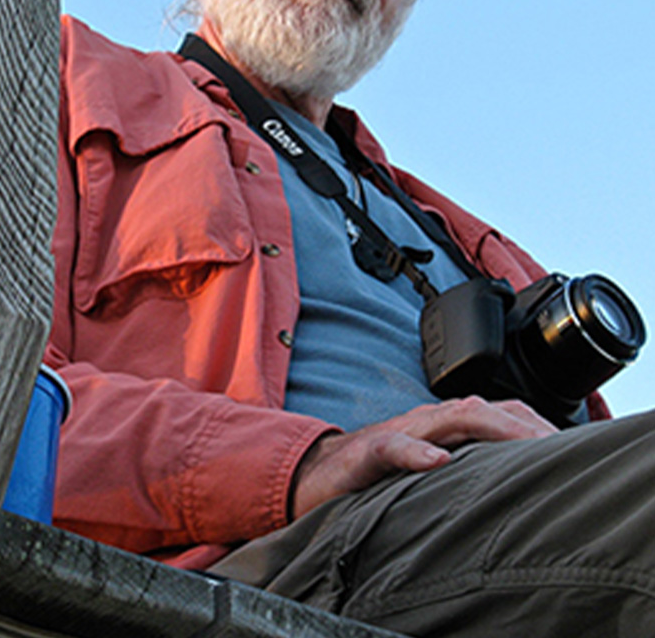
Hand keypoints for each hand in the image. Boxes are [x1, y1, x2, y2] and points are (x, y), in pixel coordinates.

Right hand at [291, 395, 557, 520]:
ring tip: (518, 444)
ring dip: (485, 427)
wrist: (318, 473)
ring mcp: (398, 433)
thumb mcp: (430, 464)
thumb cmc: (378, 471)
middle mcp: (426, 420)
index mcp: (443, 424)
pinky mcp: (368, 454)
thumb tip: (514, 475)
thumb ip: (466, 461)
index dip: (532, 424)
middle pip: (481, 408)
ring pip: (445, 419)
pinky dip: (417, 453)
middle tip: (554, 447)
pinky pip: (394, 448)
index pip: (496, 413)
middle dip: (521, 424)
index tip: (565, 446)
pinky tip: (437, 462)